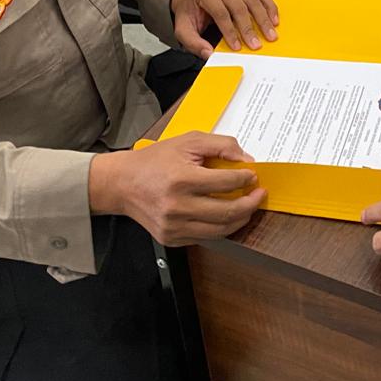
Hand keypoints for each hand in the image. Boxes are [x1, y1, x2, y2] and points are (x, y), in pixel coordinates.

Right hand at [89, 131, 266, 245]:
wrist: (122, 183)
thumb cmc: (155, 160)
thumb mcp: (188, 141)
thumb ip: (221, 146)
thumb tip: (247, 160)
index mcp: (181, 179)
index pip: (227, 183)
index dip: (246, 178)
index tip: (253, 175)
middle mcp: (177, 206)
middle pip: (228, 212)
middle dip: (251, 203)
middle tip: (259, 194)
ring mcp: (173, 226)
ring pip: (220, 230)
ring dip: (240, 218)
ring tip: (248, 206)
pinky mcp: (171, 238)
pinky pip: (205, 237)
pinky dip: (221, 228)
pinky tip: (226, 215)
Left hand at [172, 0, 279, 55]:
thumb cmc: (191, 12)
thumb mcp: (183, 29)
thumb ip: (193, 43)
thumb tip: (208, 53)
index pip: (220, 12)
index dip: (230, 31)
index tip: (237, 46)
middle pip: (238, 6)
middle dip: (248, 28)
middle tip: (255, 44)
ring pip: (253, 0)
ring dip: (263, 19)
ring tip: (269, 34)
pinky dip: (270, 8)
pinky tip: (273, 20)